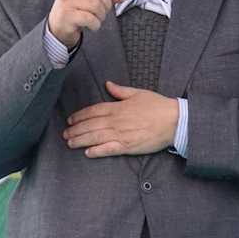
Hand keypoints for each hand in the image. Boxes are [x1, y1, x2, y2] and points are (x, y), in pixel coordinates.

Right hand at [48, 0, 125, 48]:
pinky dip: (95, 25)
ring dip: (101, 16)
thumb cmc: (73, 15)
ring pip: (96, 5)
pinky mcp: (66, 15)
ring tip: (95, 21)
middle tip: (100, 14)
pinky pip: (89, 18)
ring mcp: (65, 2)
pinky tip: (90, 27)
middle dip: (106, 5)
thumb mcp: (89, 3)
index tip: (105, 1)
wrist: (56, 32)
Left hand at [63, 81, 178, 157]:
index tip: (70, 120)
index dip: (80, 115)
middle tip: (65, 133)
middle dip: (75, 129)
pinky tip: (87, 153)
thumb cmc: (157, 105)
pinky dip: (97, 151)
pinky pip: (108, 149)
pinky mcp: (127, 147)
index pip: (93, 111)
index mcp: (117, 107)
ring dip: (81, 140)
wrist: (173, 121)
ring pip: (95, 137)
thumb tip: (108, 84)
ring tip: (70, 142)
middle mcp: (116, 121)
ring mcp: (121, 134)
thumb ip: (120, 91)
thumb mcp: (138, 93)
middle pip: (90, 125)